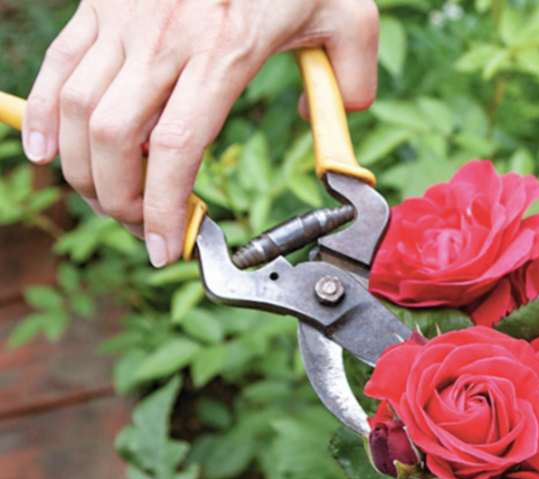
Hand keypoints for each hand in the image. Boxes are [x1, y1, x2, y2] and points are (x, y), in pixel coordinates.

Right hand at [22, 0, 378, 265]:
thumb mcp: (346, 13)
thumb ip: (351, 74)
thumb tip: (342, 117)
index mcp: (226, 50)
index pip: (179, 147)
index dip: (164, 207)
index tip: (167, 247)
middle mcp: (167, 38)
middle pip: (117, 139)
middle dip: (119, 200)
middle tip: (142, 227)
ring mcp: (125, 19)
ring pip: (78, 109)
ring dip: (81, 169)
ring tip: (105, 200)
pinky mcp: (100, 5)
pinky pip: (57, 67)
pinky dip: (41, 115)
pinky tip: (42, 153)